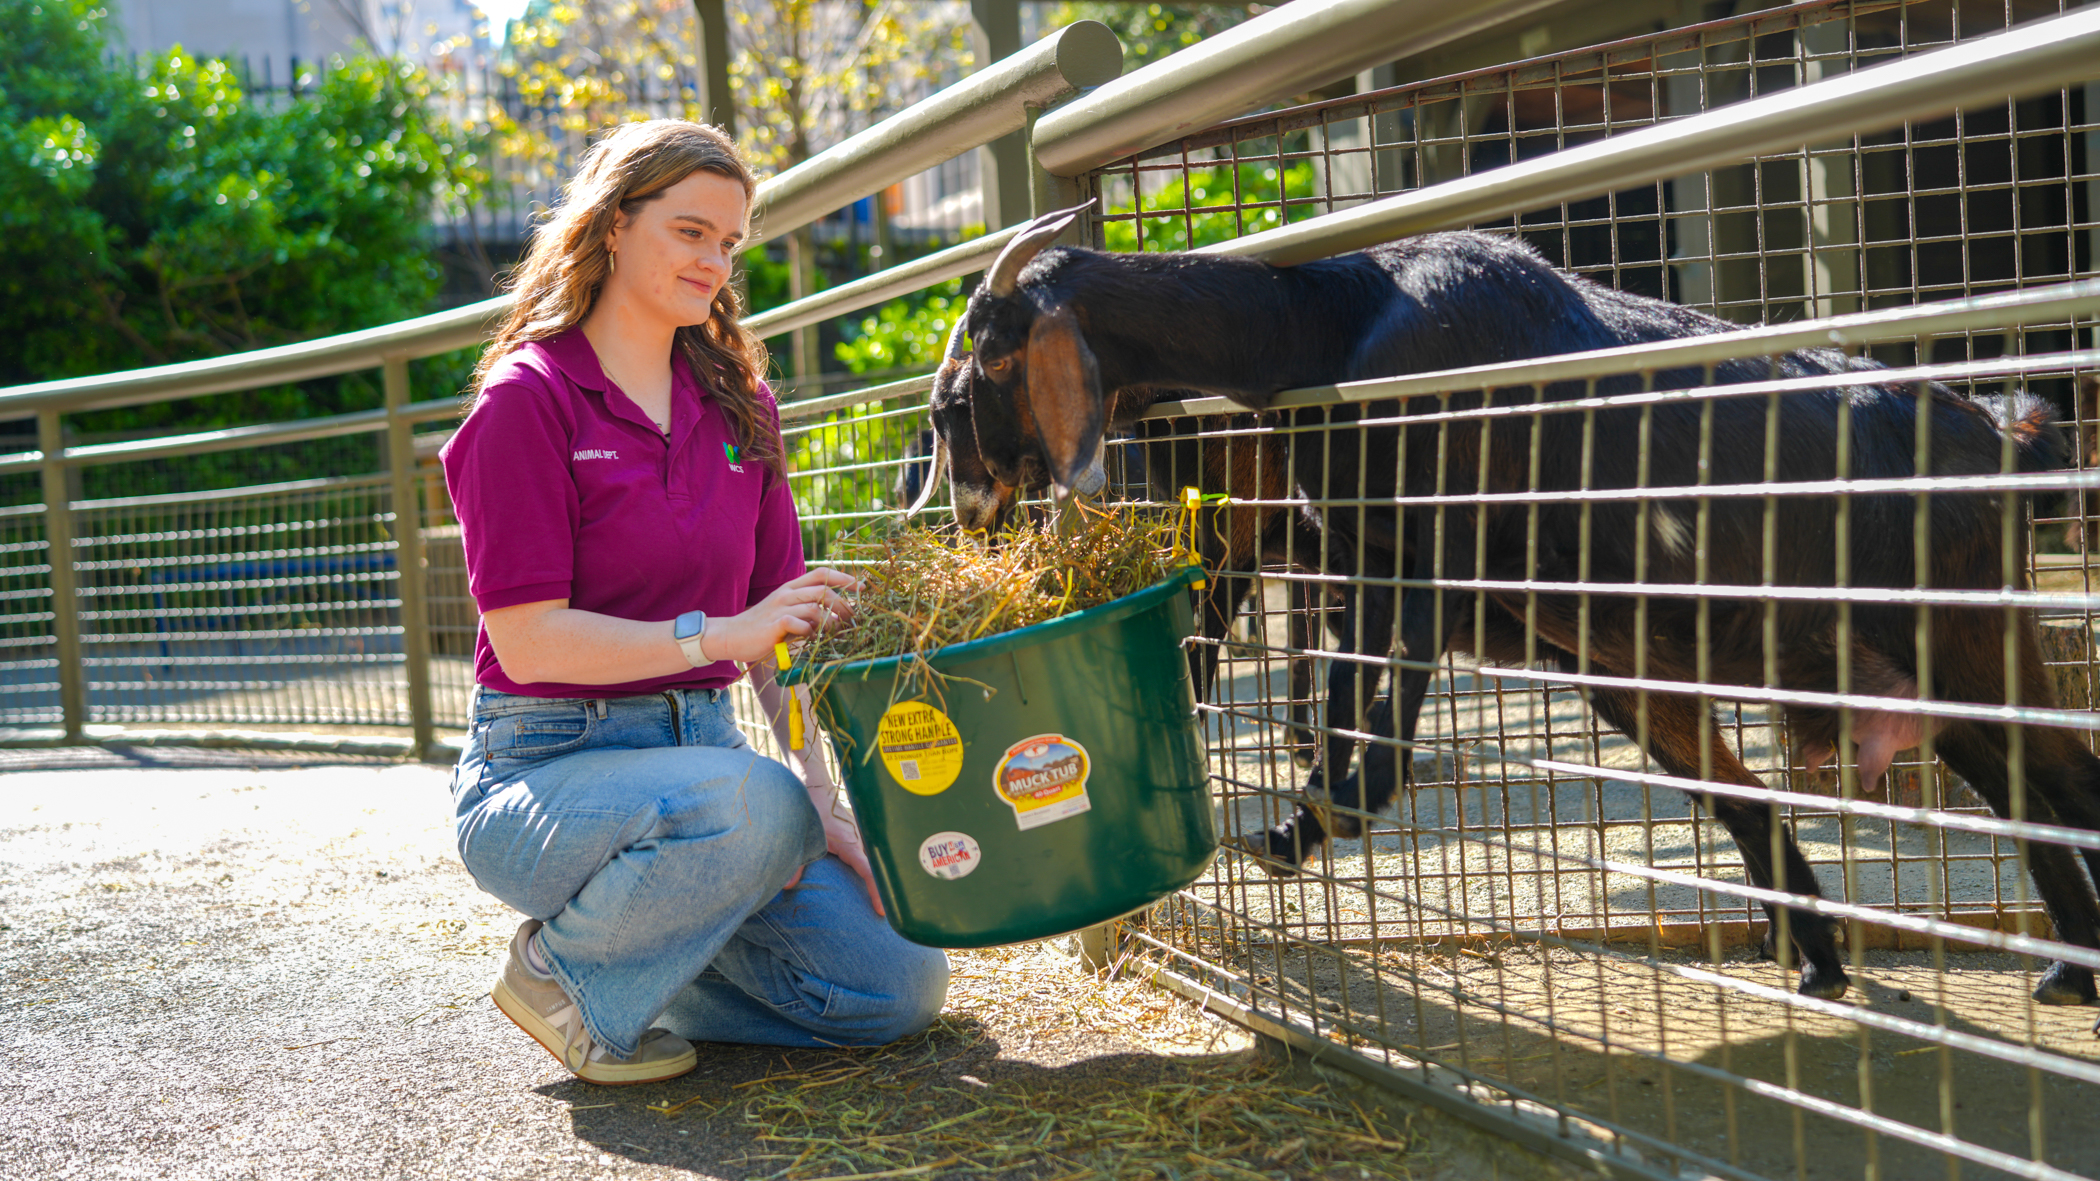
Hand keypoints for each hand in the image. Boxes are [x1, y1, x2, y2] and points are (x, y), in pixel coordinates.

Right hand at [706, 568, 858, 663]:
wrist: (730, 636)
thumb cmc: (762, 628)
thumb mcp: (786, 613)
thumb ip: (806, 610)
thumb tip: (836, 617)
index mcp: (791, 588)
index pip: (821, 573)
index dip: (843, 577)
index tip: (860, 587)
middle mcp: (787, 594)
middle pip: (824, 590)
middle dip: (844, 605)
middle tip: (853, 619)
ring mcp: (780, 608)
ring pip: (815, 608)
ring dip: (830, 622)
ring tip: (836, 634)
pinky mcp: (775, 624)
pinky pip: (800, 624)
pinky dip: (811, 632)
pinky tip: (811, 639)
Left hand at [782, 795, 885, 916]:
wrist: (812, 783)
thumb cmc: (811, 806)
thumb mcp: (804, 834)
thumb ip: (796, 862)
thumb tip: (787, 886)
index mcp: (851, 843)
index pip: (869, 871)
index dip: (876, 891)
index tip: (882, 910)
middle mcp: (859, 841)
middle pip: (877, 869)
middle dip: (883, 889)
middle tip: (887, 914)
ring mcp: (858, 837)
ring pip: (872, 861)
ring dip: (876, 878)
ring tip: (882, 900)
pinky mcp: (852, 836)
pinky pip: (864, 856)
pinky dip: (866, 868)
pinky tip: (863, 879)